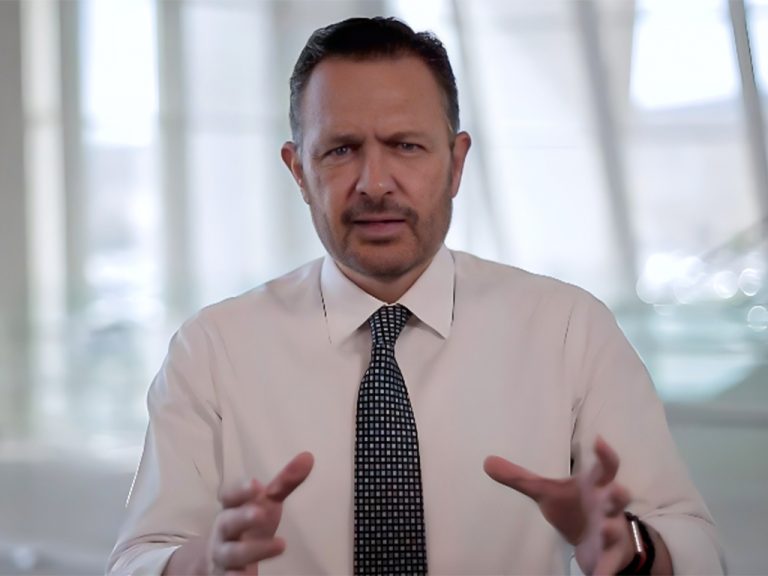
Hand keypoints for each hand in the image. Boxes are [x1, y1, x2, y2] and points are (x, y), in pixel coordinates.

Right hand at [208, 451, 313, 574]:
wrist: (220, 560)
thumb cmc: (249, 524)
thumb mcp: (266, 503)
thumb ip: (284, 483)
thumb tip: (308, 456)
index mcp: (232, 508)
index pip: (229, 496)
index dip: (240, 490)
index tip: (257, 484)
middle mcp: (224, 530)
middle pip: (229, 522)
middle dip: (243, 517)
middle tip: (261, 513)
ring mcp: (224, 555)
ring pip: (233, 553)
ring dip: (254, 549)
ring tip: (281, 545)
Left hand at [484, 437, 634, 574]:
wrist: (600, 541)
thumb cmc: (576, 507)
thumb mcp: (548, 492)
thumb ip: (520, 479)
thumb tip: (486, 461)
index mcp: (595, 487)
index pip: (605, 467)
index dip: (604, 454)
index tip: (597, 440)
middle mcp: (608, 506)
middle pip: (620, 496)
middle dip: (618, 494)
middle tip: (614, 490)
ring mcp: (612, 531)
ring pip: (615, 530)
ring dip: (610, 530)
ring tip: (603, 530)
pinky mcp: (609, 556)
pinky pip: (608, 564)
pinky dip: (603, 572)